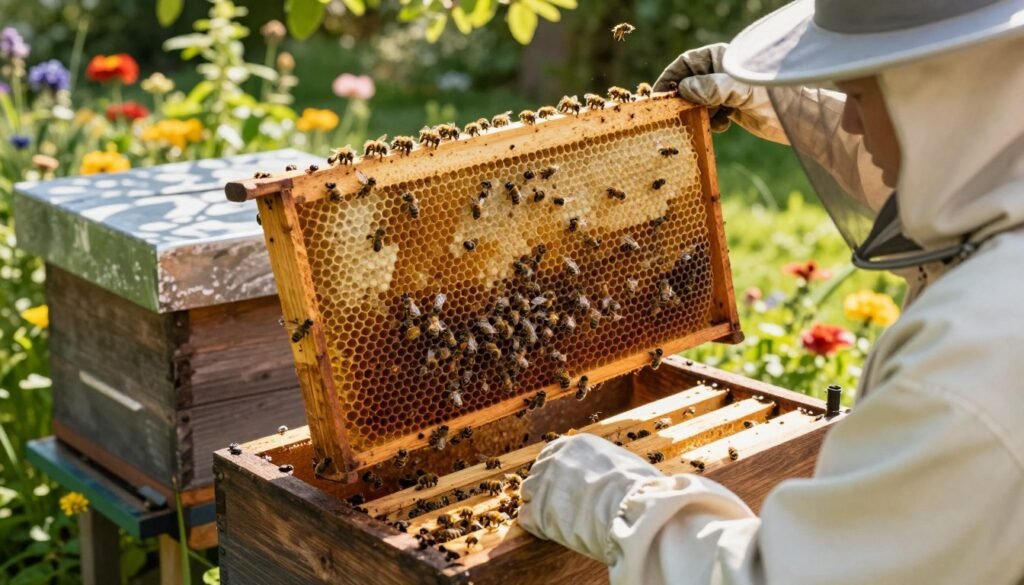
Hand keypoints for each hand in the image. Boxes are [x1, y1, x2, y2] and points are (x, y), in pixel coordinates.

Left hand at [519, 434, 661, 563]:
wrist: (632, 509)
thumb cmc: (637, 488)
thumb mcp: (623, 463)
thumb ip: (606, 464)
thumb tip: (614, 474)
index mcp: (575, 444)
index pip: (554, 453)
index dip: (559, 472)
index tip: (567, 485)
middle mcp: (554, 459)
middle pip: (539, 472)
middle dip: (548, 487)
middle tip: (564, 506)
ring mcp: (543, 483)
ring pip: (529, 492)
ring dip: (541, 505)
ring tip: (559, 520)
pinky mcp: (537, 511)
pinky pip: (526, 517)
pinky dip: (538, 526)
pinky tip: (554, 533)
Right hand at [654, 43, 787, 143]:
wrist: (797, 118)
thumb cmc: (774, 96)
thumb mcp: (742, 90)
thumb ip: (714, 87)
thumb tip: (684, 89)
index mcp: (720, 58)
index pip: (685, 64)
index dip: (669, 80)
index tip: (658, 98)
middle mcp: (720, 72)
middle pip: (688, 84)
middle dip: (682, 101)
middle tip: (674, 117)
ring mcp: (724, 90)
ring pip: (697, 102)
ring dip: (696, 114)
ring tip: (704, 122)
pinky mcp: (730, 107)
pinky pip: (709, 115)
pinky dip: (710, 123)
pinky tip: (723, 126)